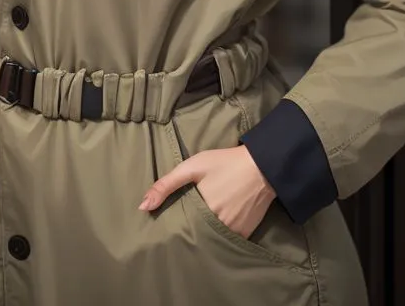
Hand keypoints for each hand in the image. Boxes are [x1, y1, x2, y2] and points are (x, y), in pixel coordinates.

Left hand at [138, 145, 276, 237]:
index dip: (175, 228)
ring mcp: (235, 233)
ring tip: (196, 227)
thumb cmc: (223, 163)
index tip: (166, 227)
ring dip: (205, 235)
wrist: (261, 166)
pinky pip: (229, 240)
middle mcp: (220, 228)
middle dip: (190, 233)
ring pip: (213, 240)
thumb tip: (143, 207)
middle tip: (181, 226)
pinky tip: (215, 226)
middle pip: (198, 236)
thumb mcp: (192, 167)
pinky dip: (221, 236)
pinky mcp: (247, 234)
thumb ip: (166, 185)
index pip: (183, 229)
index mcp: (204, 213)